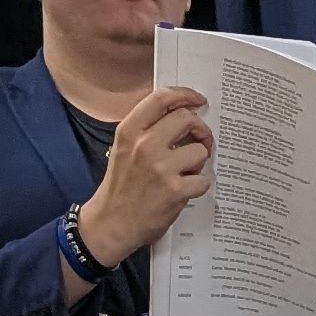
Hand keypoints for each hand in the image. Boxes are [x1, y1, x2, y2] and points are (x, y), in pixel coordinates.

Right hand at [76, 87, 212, 265]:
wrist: (112, 221)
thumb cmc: (123, 184)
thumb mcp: (124, 148)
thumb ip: (148, 130)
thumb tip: (182, 116)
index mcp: (129, 130)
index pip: (160, 99)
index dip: (185, 95)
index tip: (198, 100)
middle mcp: (144, 144)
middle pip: (187, 119)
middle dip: (201, 129)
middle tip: (201, 141)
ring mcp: (160, 167)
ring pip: (199, 151)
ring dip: (200, 162)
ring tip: (187, 171)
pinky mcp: (175, 190)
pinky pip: (203, 179)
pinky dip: (199, 185)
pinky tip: (186, 189)